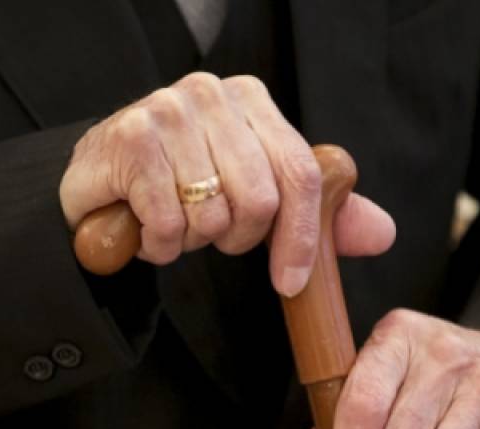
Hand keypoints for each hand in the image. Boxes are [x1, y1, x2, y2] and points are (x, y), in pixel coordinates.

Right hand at [59, 72, 394, 295]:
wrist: (97, 186)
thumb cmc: (179, 189)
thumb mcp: (253, 199)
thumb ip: (315, 215)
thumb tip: (382, 233)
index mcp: (254, 101)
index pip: (301, 174)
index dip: (301, 238)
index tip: (289, 283)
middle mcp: (214, 94)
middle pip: (260, 200)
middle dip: (233, 238)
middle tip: (206, 232)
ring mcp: (170, 110)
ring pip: (213, 216)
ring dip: (190, 242)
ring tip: (171, 222)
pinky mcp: (132, 138)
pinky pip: (170, 224)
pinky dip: (158, 245)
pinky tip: (144, 226)